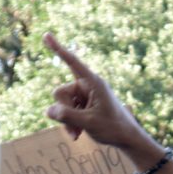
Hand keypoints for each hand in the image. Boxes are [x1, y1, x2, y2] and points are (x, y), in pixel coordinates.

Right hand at [43, 33, 157, 154]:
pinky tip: (77, 134)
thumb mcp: (89, 122)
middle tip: (75, 128)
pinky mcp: (82, 105)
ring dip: (67, 120)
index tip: (46, 35)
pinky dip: (70, 123)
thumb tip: (48, 111)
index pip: (72, 62)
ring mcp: (84, 95)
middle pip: (60, 93)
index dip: (58, 48)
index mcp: (93, 82)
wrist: (126, 138)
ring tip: (78, 134)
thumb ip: (67, 116)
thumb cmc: (113, 127)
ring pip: (62, 104)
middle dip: (63, 111)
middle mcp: (87, 86)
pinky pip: (67, 111)